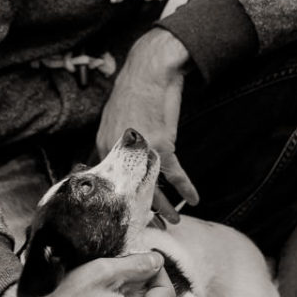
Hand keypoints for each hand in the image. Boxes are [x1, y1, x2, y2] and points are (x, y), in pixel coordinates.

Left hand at [97, 28, 198, 206]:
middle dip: (141, 210)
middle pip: (129, 190)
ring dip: (164, 207)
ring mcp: (141, 150)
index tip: (128, 210)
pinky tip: (192, 198)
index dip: (121, 198)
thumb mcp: (115, 116)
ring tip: (171, 221)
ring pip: (152, 187)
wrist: (151, 71)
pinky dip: (185, 188)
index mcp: (104, 144)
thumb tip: (119, 154)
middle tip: (148, 225)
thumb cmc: (135, 89)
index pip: (110, 180)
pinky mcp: (163, 144)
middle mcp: (119, 151)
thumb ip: (115, 140)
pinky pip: (175, 174)